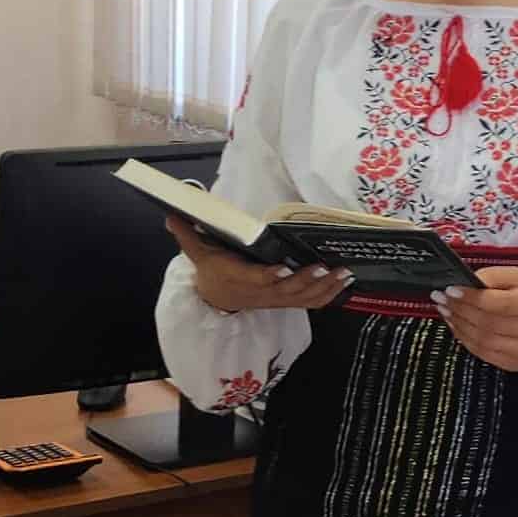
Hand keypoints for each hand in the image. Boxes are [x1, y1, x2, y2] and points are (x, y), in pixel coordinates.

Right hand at [166, 216, 352, 313]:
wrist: (216, 298)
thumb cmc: (212, 271)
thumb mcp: (197, 253)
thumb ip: (187, 235)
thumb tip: (171, 214)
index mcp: (240, 278)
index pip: (257, 279)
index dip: (271, 277)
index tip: (284, 269)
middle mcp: (262, 292)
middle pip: (288, 290)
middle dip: (308, 280)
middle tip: (325, 267)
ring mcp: (277, 299)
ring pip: (304, 298)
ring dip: (326, 287)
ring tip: (344, 273)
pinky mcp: (287, 301)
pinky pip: (311, 302)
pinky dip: (329, 295)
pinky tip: (345, 283)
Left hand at [434, 267, 517, 369]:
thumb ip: (494, 275)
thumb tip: (468, 282)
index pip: (499, 303)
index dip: (472, 297)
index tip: (451, 289)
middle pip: (488, 323)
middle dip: (460, 310)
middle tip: (441, 298)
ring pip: (482, 341)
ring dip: (459, 325)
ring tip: (446, 310)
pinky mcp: (516, 364)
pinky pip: (483, 353)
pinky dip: (465, 339)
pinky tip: (457, 326)